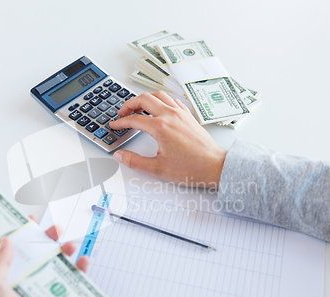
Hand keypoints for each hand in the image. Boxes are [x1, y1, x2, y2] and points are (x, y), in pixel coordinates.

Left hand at [0, 218, 88, 296]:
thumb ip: (0, 265)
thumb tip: (6, 241)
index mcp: (7, 280)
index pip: (12, 251)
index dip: (20, 235)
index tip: (28, 221)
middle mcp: (25, 282)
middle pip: (37, 254)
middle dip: (47, 239)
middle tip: (55, 229)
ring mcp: (42, 290)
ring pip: (56, 264)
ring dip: (65, 252)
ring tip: (70, 246)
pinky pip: (72, 281)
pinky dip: (80, 271)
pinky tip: (82, 263)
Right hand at [110, 91, 226, 187]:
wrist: (214, 166)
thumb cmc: (192, 168)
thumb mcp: (157, 169)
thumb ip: (135, 161)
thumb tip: (121, 155)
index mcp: (161, 127)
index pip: (134, 119)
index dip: (121, 122)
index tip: (115, 125)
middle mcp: (170, 115)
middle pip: (144, 99)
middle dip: (129, 104)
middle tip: (122, 112)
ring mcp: (181, 113)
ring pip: (158, 95)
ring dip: (145, 98)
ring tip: (137, 107)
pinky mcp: (188, 116)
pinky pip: (171, 100)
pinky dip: (161, 100)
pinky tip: (159, 108)